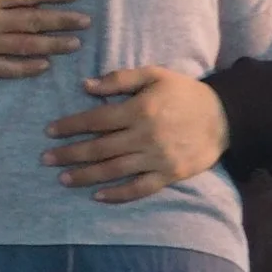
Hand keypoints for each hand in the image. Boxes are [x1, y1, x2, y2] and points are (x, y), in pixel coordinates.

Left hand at [43, 66, 229, 202]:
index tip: (49, 131)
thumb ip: (120, 79)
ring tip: (63, 179)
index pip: (96, 119)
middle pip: (100, 148)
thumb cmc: (184, 92)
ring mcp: (157, 158)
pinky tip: (98, 196)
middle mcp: (145, 135)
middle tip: (46, 159)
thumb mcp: (154, 75)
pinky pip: (140, 188)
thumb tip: (86, 86)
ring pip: (115, 169)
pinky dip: (119, 194)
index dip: (70, 125)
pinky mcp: (170, 174)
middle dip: (70, 153)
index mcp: (139, 109)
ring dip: (86, 175)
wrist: (225, 116)